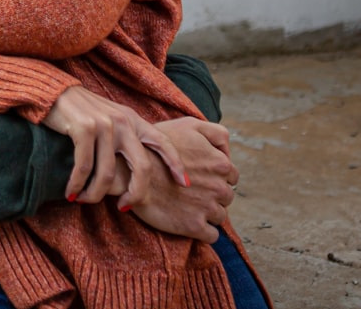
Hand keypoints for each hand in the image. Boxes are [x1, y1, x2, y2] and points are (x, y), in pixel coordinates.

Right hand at [43, 86, 188, 203]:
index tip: (184, 184)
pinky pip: (84, 167)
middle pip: (142, 167)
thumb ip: (124, 136)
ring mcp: (104, 125)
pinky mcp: (84, 128)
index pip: (163, 142)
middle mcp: (123, 122)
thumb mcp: (110, 118)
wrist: (53, 91)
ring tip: (84, 199)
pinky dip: (77, 184)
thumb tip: (135, 168)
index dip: (176, 164)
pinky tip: (71, 193)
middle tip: (124, 206)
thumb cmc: (81, 110)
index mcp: (133, 120)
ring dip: (95, 193)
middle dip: (136, 193)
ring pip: (108, 174)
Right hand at [125, 116, 238, 242]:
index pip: (231, 176)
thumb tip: (228, 152)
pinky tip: (187, 220)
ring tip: (186, 204)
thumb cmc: (156, 146)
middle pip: (226, 197)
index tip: (198, 176)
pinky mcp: (195, 227)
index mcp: (220, 164)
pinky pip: (211, 235)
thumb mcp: (189, 125)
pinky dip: (203, 231)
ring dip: (207, 212)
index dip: (214, 175)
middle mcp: (219, 187)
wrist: (129, 171)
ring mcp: (208, 208)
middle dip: (212, 194)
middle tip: (190, 190)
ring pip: (219, 215)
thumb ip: (217, 134)